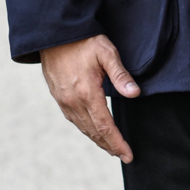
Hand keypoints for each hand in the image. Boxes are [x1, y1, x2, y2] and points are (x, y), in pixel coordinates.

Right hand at [40, 34, 140, 162]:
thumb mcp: (106, 52)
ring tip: (112, 148)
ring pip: (83, 128)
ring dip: (98, 140)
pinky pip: (74, 120)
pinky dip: (86, 130)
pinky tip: (93, 131)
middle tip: (124, 155)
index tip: (128, 154)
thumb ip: (120, 74)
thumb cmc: (84, 41)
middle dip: (110, 146)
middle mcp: (73, 102)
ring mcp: (64, 101)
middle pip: (94, 132)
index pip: (105, 126)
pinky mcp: (59, 97)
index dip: (117, 142)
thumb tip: (135, 94)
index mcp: (87, 93)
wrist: (55, 34)